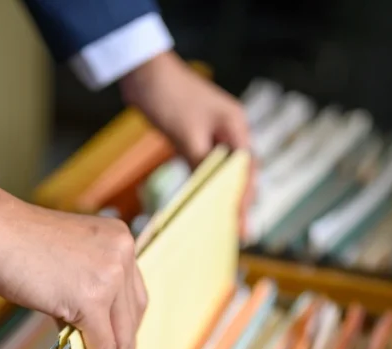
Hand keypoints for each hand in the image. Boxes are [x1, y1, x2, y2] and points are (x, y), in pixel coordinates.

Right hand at [0, 186, 147, 348]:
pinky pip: (104, 344)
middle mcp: (122, 255)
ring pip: (123, 336)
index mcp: (119, 240)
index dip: (129, 329)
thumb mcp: (64, 261)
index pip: (133, 295)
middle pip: (133, 316)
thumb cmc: (14, 241)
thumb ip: (83, 289)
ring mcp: (109, 275)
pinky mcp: (91, 298)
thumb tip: (86, 329)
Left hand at [120, 51, 254, 229]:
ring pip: (225, 170)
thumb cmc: (168, 98)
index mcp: (236, 126)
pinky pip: (208, 164)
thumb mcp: (187, 136)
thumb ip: (202, 165)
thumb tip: (211, 195)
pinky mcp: (199, 134)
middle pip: (241, 172)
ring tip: (224, 224)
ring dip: (224, 195)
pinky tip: (205, 202)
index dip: (245, 199)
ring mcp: (216, 132)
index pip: (247, 170)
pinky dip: (208, 183)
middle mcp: (232, 130)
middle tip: (237, 233)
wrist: (144, 72)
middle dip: (239, 202)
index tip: (242, 225)